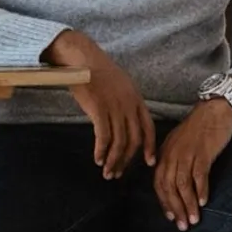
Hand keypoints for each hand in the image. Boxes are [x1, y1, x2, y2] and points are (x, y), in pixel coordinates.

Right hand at [43, 30, 155, 178]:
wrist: (81, 58)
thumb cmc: (97, 70)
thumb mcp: (120, 85)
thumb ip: (126, 103)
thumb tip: (124, 122)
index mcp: (136, 99)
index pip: (149, 128)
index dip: (150, 147)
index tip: (149, 162)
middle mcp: (129, 105)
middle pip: (134, 140)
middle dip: (126, 160)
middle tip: (117, 173)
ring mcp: (115, 108)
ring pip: (119, 142)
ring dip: (113, 160)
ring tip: (106, 171)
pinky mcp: (99, 110)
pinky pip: (104, 137)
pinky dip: (101, 151)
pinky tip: (97, 159)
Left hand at [154, 98, 231, 230]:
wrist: (215, 108)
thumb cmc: (199, 128)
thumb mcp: (179, 143)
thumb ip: (174, 161)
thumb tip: (175, 184)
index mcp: (165, 153)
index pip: (159, 182)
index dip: (164, 202)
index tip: (170, 216)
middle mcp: (172, 154)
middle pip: (168, 187)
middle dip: (175, 208)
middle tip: (182, 226)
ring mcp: (187, 153)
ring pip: (182, 185)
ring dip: (188, 205)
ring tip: (193, 220)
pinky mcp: (203, 152)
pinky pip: (199, 175)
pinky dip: (201, 190)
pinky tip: (204, 202)